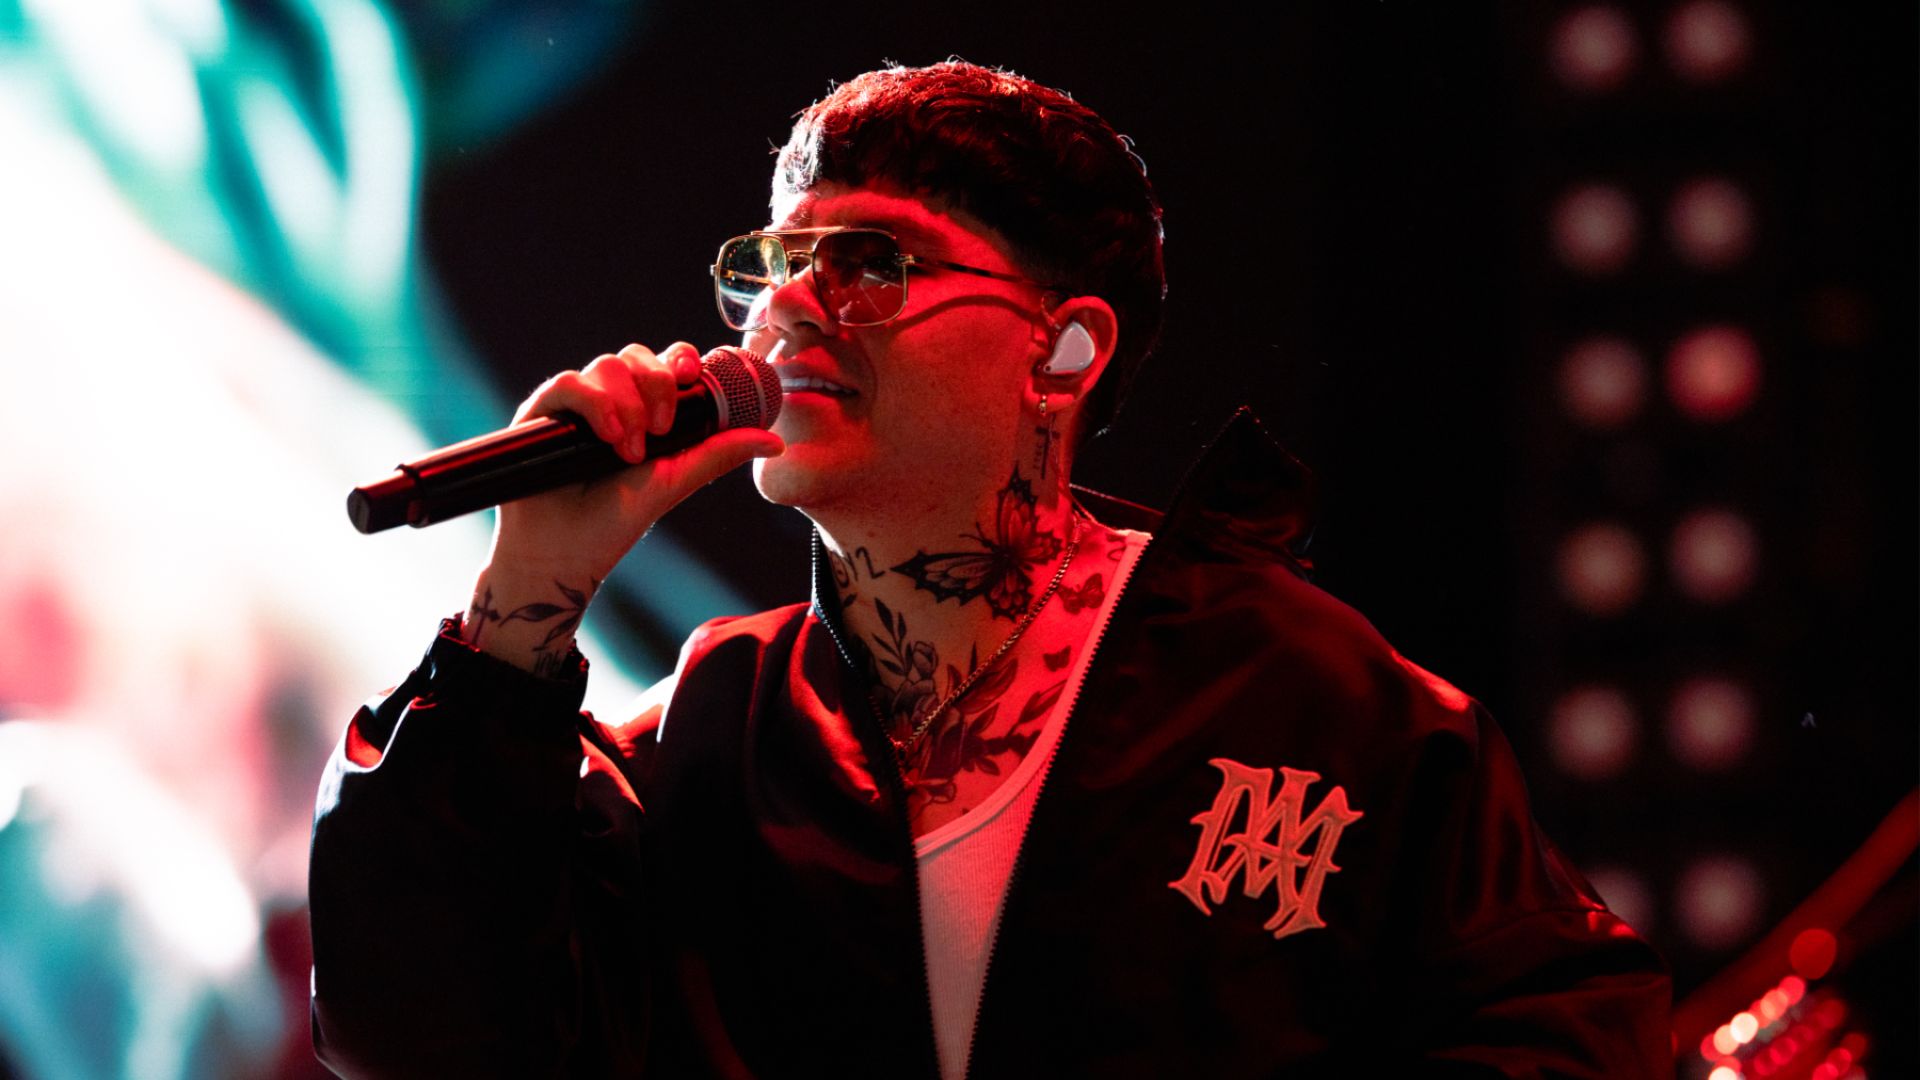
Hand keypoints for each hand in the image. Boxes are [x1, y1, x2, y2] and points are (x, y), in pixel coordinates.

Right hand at [462, 343, 783, 671]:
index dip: (680, 359)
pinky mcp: (541, 414)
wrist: (563, 554)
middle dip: (658, 385)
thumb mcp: (675, 481)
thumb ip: (718, 454)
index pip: (664, 363)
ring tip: (629, 450)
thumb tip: (776, 441)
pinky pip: (568, 382)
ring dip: (627, 403)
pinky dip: (594, 403)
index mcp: (644, 411)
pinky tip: (608, 437)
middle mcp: (610, 401)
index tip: (691, 376)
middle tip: (663, 429)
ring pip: (607, 365)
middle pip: (638, 356)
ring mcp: (575, 406)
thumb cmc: (615, 520)